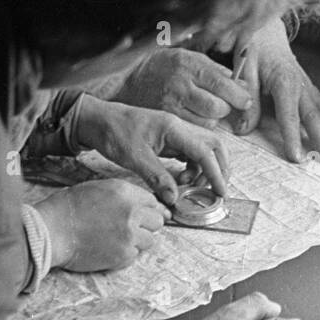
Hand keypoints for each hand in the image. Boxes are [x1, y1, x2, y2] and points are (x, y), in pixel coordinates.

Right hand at [36, 179, 167, 271]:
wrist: (53, 231)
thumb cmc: (69, 207)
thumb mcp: (100, 188)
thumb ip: (125, 195)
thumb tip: (145, 204)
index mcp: (126, 192)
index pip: (153, 202)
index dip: (150, 209)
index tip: (147, 216)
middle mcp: (132, 212)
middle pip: (157, 221)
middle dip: (147, 225)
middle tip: (132, 228)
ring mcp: (130, 235)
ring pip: (150, 240)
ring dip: (138, 241)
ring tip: (118, 239)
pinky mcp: (123, 255)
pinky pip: (135, 255)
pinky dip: (126, 254)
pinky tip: (109, 248)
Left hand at [73, 96, 229, 203]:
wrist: (98, 120)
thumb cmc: (114, 133)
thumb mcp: (134, 158)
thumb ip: (157, 178)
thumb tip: (174, 198)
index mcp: (173, 128)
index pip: (204, 151)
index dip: (215, 172)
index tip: (221, 191)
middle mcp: (179, 127)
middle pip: (213, 145)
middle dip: (219, 167)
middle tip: (215, 189)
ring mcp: (175, 132)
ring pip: (203, 149)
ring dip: (204, 169)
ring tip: (189, 185)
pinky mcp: (169, 139)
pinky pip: (190, 153)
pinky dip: (193, 167)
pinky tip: (181, 178)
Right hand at [115, 48, 253, 127]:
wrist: (128, 81)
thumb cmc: (163, 67)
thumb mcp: (188, 57)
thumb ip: (215, 69)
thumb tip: (242, 84)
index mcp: (189, 65)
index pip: (222, 83)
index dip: (239, 95)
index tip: (246, 100)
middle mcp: (180, 85)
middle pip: (217, 107)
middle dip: (225, 108)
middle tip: (221, 104)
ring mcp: (171, 105)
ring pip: (207, 122)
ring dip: (212, 119)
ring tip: (203, 110)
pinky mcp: (165, 120)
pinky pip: (192, 130)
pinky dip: (198, 127)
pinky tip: (192, 117)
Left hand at [232, 18, 319, 163]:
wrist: (266, 29)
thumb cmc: (254, 48)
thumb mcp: (244, 71)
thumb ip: (248, 101)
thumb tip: (243, 130)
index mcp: (283, 81)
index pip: (289, 115)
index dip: (292, 137)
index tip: (296, 157)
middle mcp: (301, 86)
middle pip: (314, 116)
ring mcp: (309, 87)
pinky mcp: (311, 88)